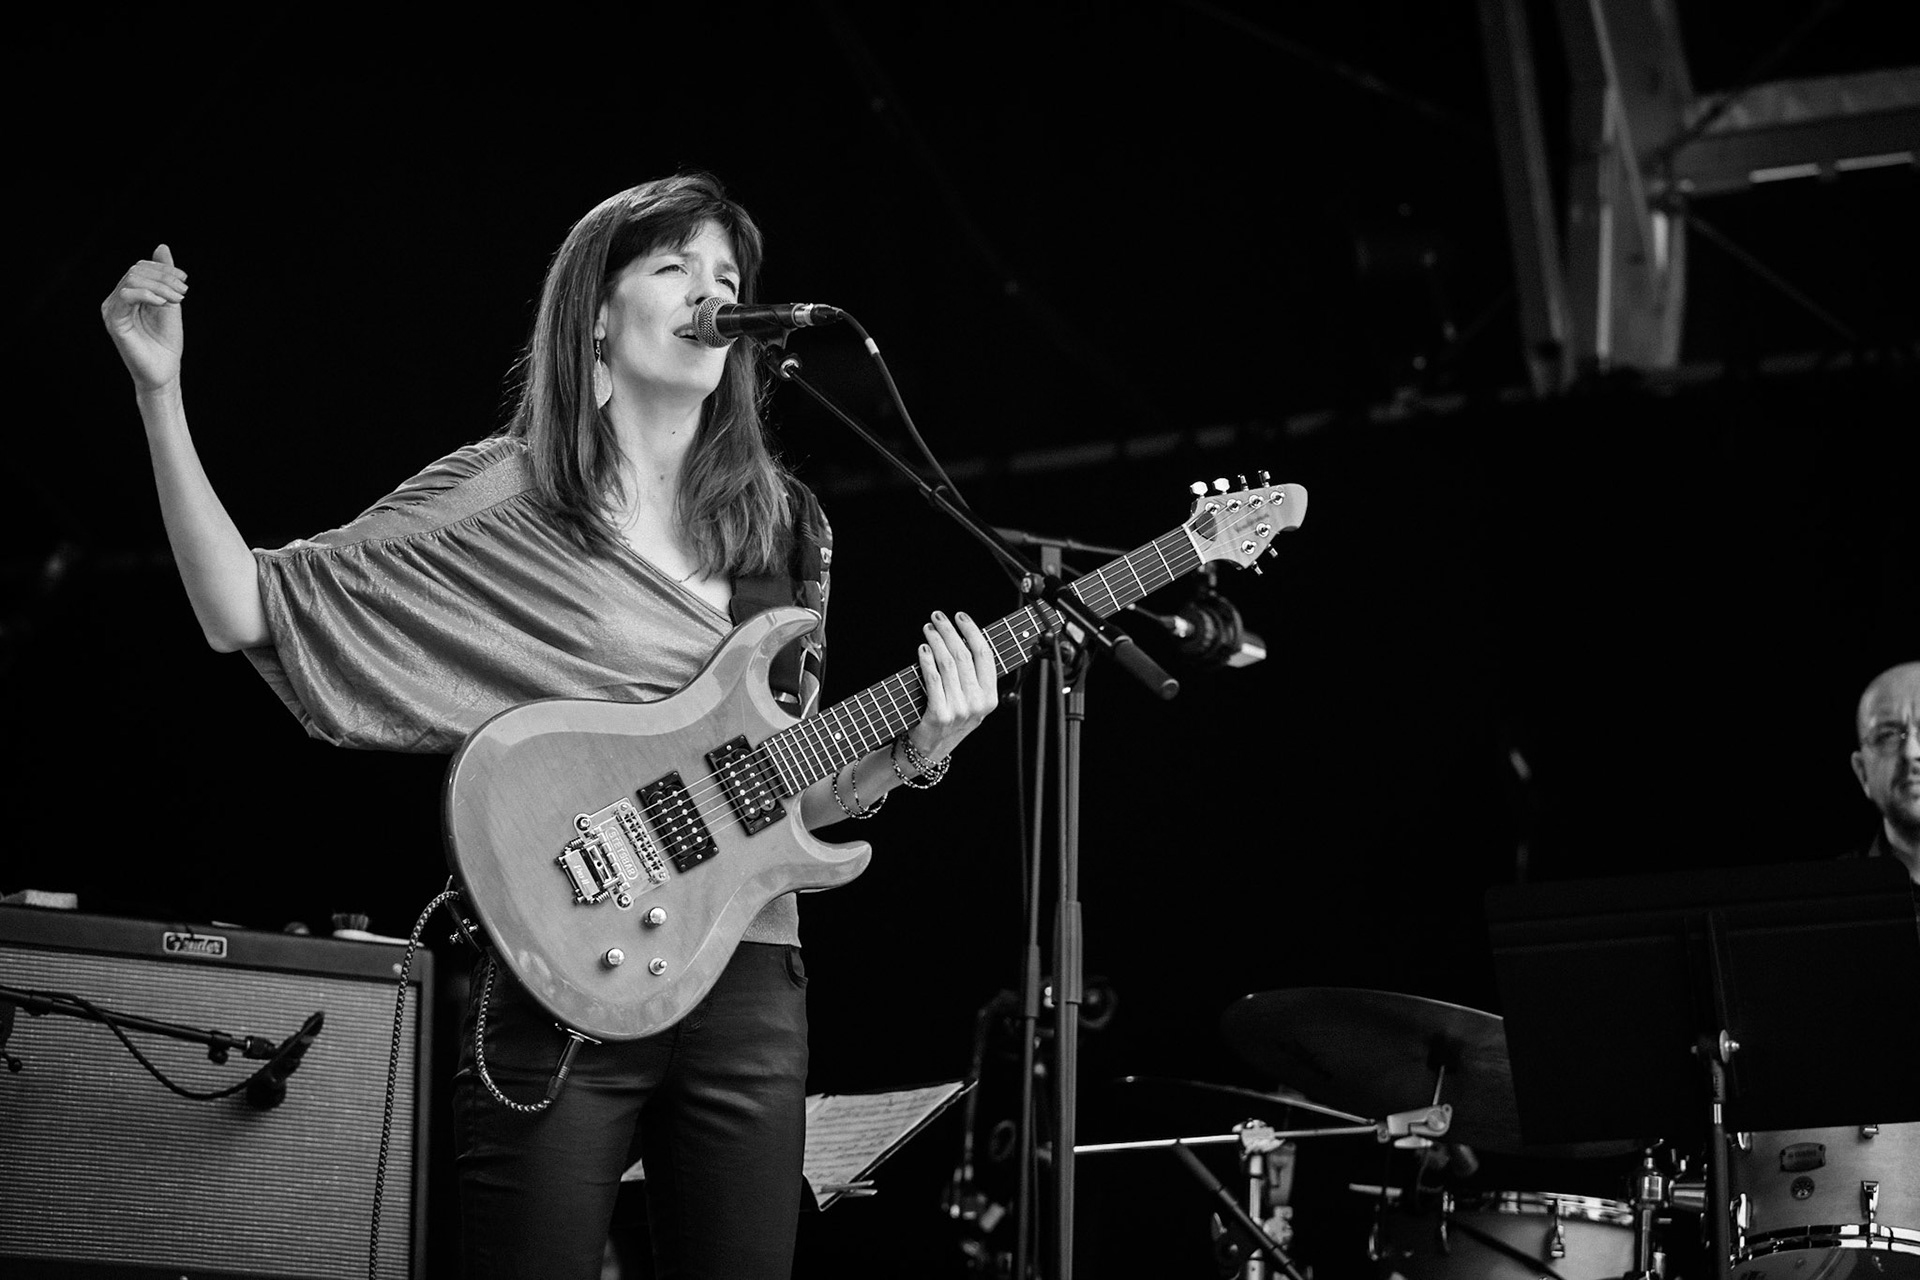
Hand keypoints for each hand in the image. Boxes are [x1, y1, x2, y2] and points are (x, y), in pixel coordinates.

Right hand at [102, 244, 187, 393]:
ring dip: (159, 286)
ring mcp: (112, 309)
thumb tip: (162, 246)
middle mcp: (116, 299)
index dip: (163, 269)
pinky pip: (125, 296)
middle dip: (163, 277)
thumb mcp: (170, 302)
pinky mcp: (113, 321)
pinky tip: (162, 303)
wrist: (165, 370)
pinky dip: (147, 295)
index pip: (140, 267)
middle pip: (136, 271)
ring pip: (131, 280)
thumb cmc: (166, 340)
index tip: (184, 280)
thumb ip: (165, 276)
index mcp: (128, 294)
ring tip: (177, 299)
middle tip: (183, 291)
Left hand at [908, 610, 997, 762]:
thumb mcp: (969, 701)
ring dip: (936, 640)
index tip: (960, 616)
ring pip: (948, 663)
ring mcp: (960, 710)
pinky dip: (926, 660)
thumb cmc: (948, 719)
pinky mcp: (940, 714)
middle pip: (964, 655)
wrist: (928, 750)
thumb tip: (963, 636)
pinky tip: (922, 649)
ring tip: (928, 629)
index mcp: (990, 698)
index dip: (972, 631)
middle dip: (950, 631)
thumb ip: (972, 676)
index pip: (985, 655)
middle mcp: (978, 704)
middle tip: (937, 617)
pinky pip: (933, 678)